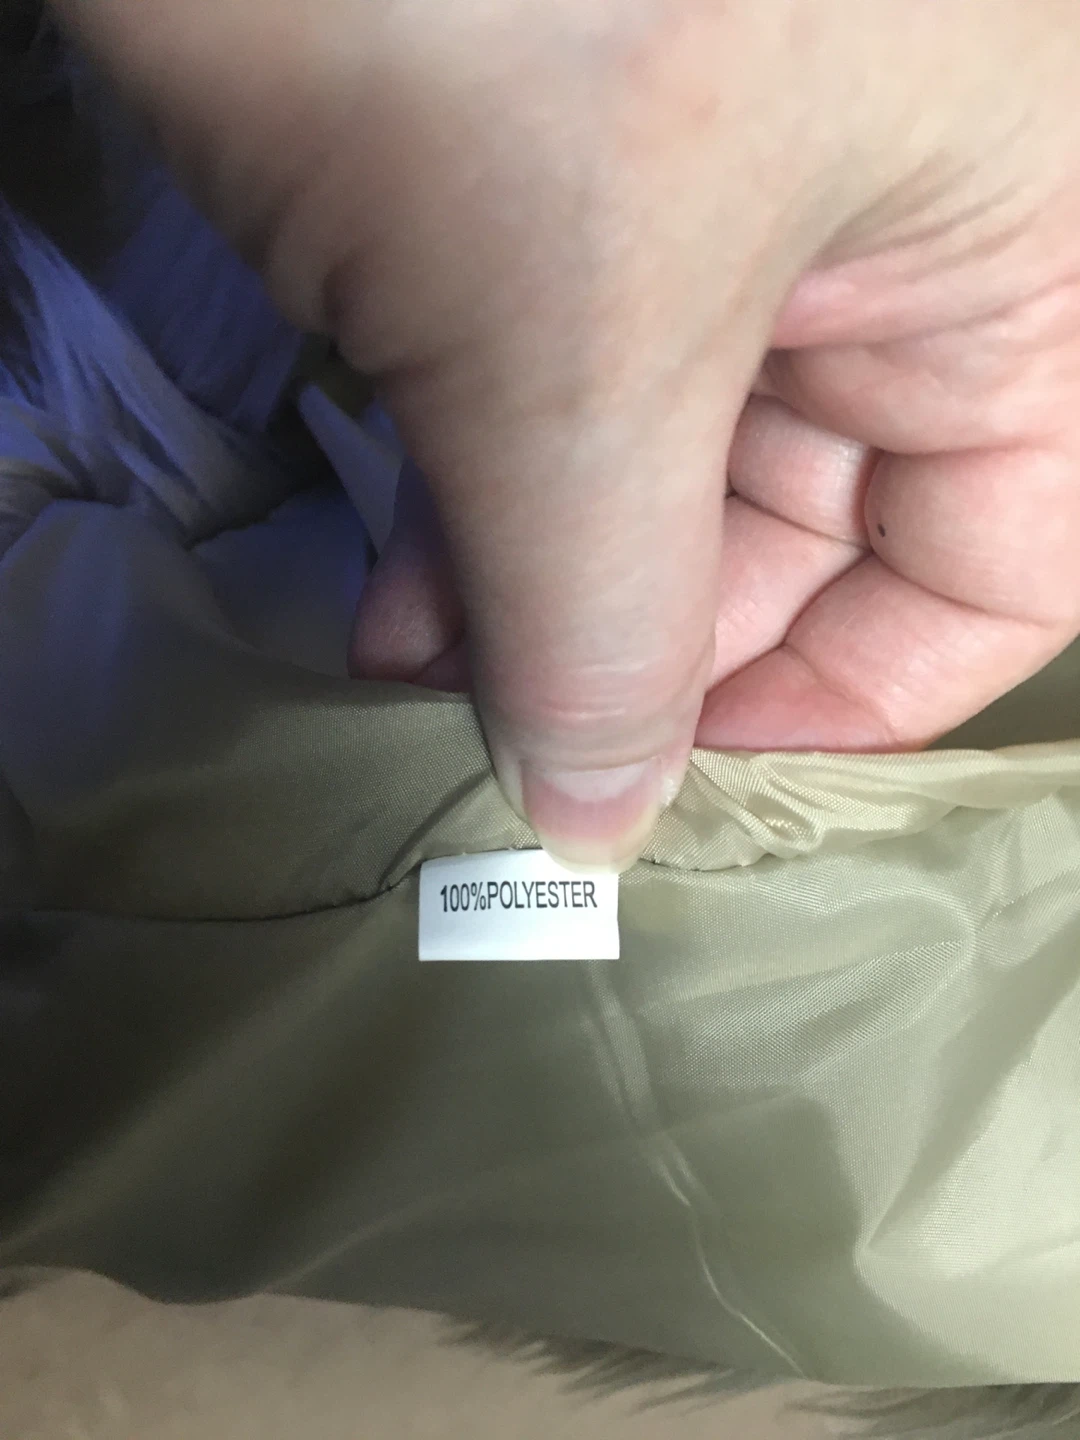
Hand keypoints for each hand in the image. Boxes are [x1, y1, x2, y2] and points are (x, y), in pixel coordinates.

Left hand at [58, 0, 1079, 867]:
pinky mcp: (576, 187)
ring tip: (417, 655)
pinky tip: (394, 579)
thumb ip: (600, 620)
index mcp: (1010, 232)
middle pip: (809, 533)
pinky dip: (479, 496)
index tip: (666, 769)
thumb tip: (597, 819)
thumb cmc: (480, 1)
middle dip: (639, 643)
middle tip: (496, 721)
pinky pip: (564, 393)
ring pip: (665, 476)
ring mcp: (729, 201)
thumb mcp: (570, 356)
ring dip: (537, 587)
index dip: (844, 694)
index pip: (999, 558)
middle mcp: (893, 219)